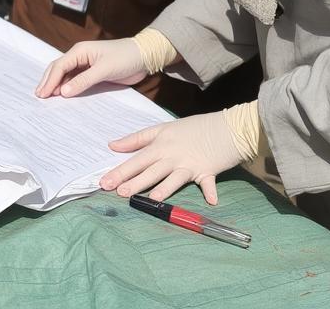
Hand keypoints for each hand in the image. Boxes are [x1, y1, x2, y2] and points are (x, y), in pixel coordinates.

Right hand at [35, 38, 145, 98]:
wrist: (143, 56)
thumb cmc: (124, 58)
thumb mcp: (104, 70)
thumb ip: (83, 81)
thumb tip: (63, 92)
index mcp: (80, 51)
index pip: (60, 66)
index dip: (50, 81)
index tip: (42, 95)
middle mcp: (80, 56)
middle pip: (59, 68)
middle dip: (48, 81)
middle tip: (39, 96)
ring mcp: (86, 63)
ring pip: (66, 74)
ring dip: (56, 84)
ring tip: (47, 97)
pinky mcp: (92, 71)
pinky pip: (75, 79)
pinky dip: (67, 86)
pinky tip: (63, 94)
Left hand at [100, 111, 243, 204]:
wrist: (224, 127)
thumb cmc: (192, 128)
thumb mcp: (163, 129)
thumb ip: (138, 139)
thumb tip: (112, 145)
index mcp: (161, 144)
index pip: (137, 158)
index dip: (121, 169)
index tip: (105, 181)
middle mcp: (172, 154)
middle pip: (151, 169)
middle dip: (134, 181)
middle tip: (118, 192)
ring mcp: (190, 164)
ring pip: (174, 177)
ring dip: (165, 187)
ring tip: (153, 198)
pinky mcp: (208, 171)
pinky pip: (208, 183)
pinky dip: (211, 191)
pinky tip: (211, 201)